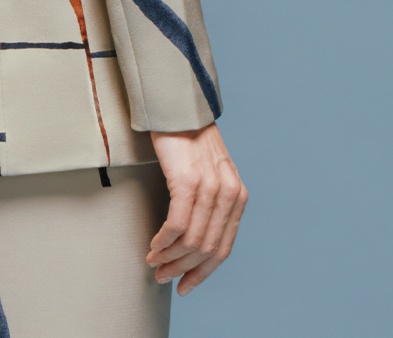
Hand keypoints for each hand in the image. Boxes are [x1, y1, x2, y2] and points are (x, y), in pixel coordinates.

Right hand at [146, 124, 246, 295]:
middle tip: (163, 277)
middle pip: (207, 249)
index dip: (204, 272)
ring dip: (170, 257)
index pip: (223, 248)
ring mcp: (209, 188)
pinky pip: (177, 224)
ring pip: (191, 240)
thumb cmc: (189, 138)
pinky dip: (164, 241)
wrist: (178, 106)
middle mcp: (229, 194)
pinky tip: (154, 244)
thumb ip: (213, 201)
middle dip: (182, 269)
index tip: (185, 285)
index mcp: (238, 195)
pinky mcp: (187, 180)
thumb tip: (196, 238)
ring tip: (154, 262)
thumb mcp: (212, 172)